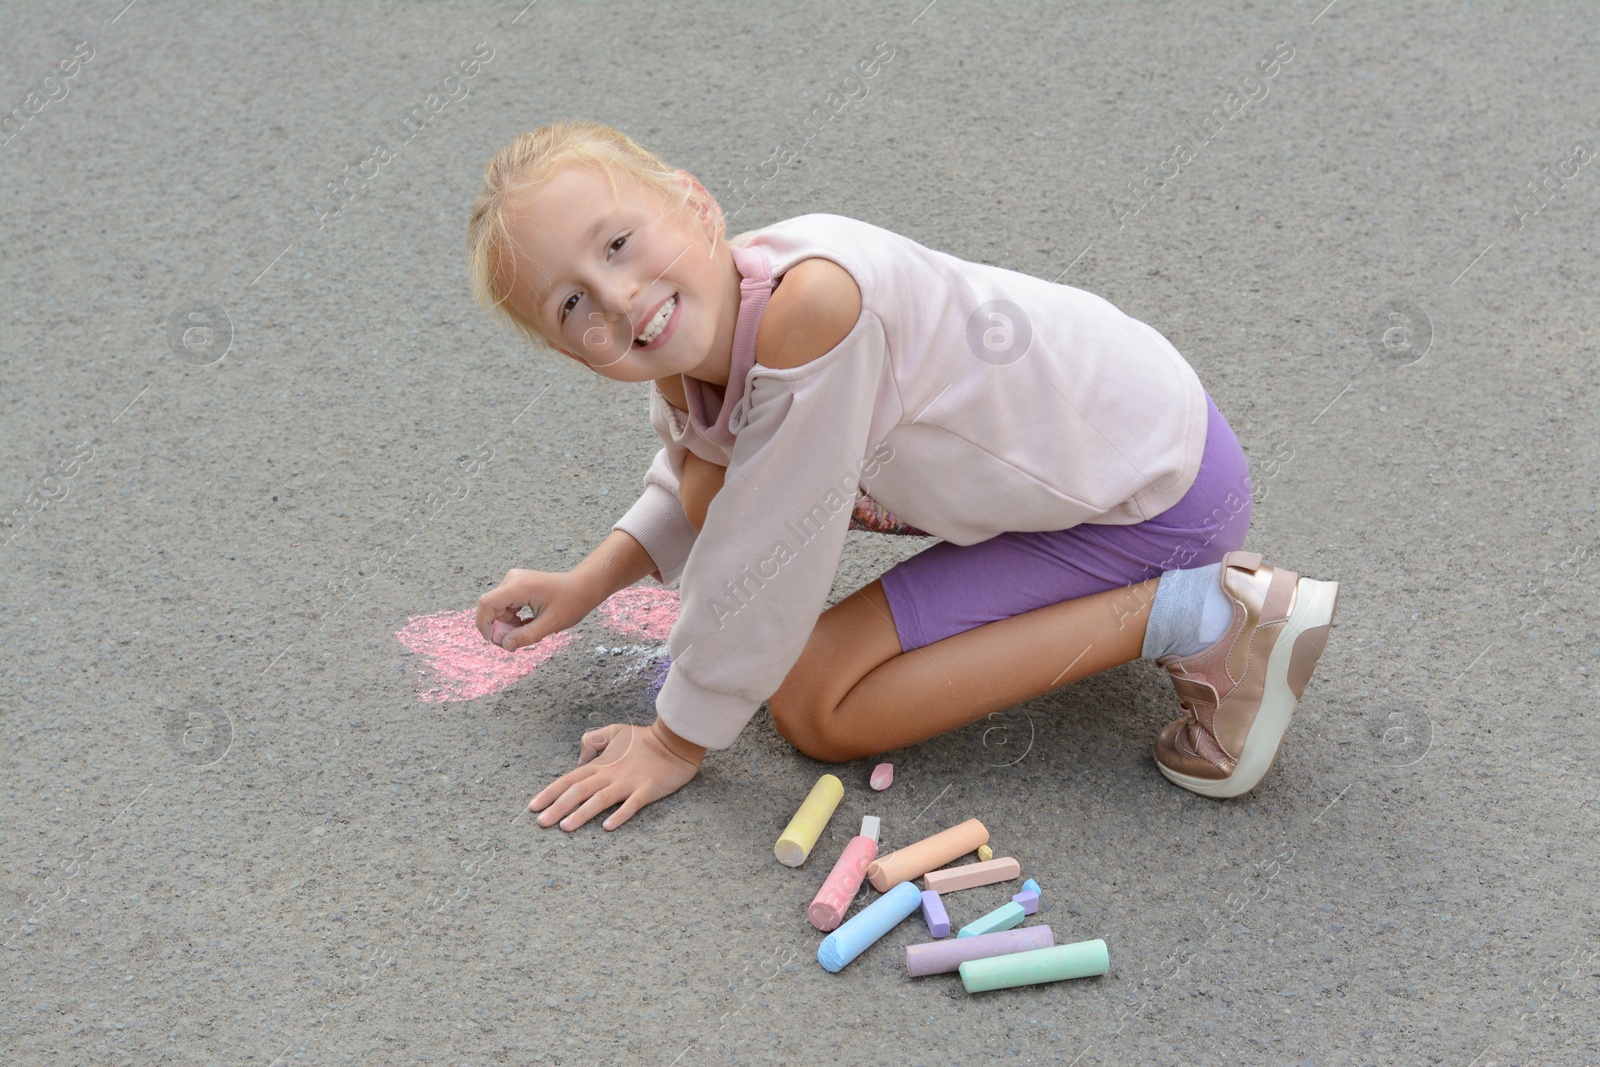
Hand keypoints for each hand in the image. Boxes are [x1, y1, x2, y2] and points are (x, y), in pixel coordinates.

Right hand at [476, 567, 594, 650]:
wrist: (583, 586)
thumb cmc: (572, 602)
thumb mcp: (551, 623)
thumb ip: (527, 636)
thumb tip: (505, 645)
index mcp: (519, 586)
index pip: (487, 603)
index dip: (484, 624)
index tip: (494, 641)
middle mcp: (512, 580)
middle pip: (491, 608)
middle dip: (499, 629)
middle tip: (516, 643)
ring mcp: (514, 582)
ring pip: (498, 610)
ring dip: (508, 626)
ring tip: (529, 633)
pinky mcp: (517, 587)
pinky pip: (506, 607)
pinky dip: (513, 620)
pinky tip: (528, 625)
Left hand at [529, 720, 704, 830]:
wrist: (674, 742)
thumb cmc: (644, 739)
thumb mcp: (614, 731)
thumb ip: (593, 740)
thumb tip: (580, 760)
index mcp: (601, 764)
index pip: (569, 779)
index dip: (550, 792)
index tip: (533, 807)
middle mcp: (610, 774)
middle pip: (579, 791)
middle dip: (557, 807)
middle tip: (541, 824)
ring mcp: (628, 783)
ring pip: (600, 800)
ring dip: (581, 813)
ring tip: (565, 827)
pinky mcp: (647, 790)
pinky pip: (631, 805)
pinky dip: (619, 815)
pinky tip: (607, 827)